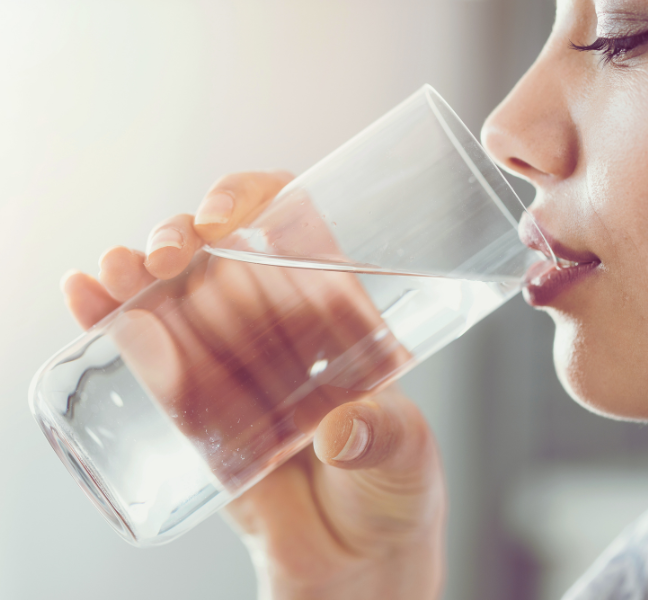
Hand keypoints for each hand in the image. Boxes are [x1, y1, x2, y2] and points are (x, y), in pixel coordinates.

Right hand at [61, 171, 445, 598]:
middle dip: (185, 240)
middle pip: (224, 256)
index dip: (258, 199)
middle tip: (168, 255)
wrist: (356, 557)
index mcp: (339, 314)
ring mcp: (234, 364)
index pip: (296, 227)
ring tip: (112, 273)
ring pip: (179, 300)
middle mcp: (281, 327)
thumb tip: (339, 431)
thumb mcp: (407, 452)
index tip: (229, 216)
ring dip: (137, 275)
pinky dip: (116, 326)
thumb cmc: (395, 489)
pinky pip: (156, 361)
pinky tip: (87, 300)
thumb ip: (383, 436)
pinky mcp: (199, 410)